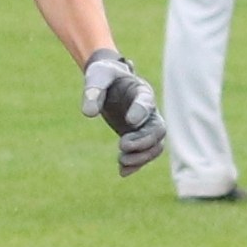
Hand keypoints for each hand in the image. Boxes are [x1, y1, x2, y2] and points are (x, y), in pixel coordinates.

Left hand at [81, 48, 165, 175]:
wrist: (110, 82)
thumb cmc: (105, 75)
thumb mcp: (97, 76)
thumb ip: (93, 90)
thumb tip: (88, 113)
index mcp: (141, 91)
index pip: (146, 102)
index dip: (141, 112)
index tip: (130, 121)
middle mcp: (149, 110)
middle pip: (157, 129)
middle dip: (143, 141)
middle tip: (122, 145)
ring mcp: (146, 125)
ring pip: (155, 145)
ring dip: (141, 157)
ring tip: (121, 162)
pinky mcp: (138, 137)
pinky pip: (145, 154)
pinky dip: (136, 164)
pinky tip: (122, 171)